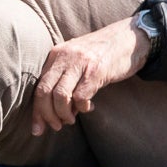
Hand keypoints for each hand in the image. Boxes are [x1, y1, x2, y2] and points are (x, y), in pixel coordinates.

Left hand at [31, 18, 152, 136]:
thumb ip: (64, 77)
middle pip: (44, 92)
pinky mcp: (96, 71)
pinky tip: (89, 107)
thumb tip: (55, 108)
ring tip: (71, 119)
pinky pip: (81, 97)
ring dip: (64, 114)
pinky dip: (83, 108)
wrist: (129, 37)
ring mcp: (80, 64)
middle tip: (56, 127)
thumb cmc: (104, 52)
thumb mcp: (77, 59)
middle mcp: (65, 57)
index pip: (38, 86)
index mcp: (56, 54)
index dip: (37, 111)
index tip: (37, 129)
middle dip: (47, 115)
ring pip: (60, 96)